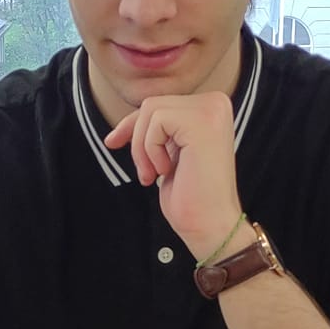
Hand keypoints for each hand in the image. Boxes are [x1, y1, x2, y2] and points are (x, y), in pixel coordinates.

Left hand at [102, 91, 243, 258]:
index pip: (160, 104)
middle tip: (146, 175)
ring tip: (154, 174)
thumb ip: (161, 130)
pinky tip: (166, 171)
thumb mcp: (169, 153)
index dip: (133, 126)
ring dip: (143, 148)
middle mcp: (216, 103)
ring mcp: (211, 110)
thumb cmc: (191, 198)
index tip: (112, 142)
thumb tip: (128, 121)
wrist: (210, 225)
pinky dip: (151, 149)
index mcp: (212, 108)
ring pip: (150, 111)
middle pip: (152, 104)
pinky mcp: (202, 122)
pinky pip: (156, 122)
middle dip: (137, 140)